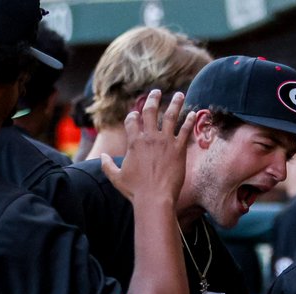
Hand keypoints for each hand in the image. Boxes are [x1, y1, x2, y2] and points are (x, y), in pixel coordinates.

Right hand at [101, 89, 193, 205]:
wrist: (154, 199)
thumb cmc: (135, 190)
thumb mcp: (116, 177)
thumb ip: (107, 165)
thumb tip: (101, 157)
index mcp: (134, 142)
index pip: (132, 120)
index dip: (133, 115)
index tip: (136, 112)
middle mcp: (149, 138)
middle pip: (150, 111)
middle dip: (153, 99)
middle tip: (157, 92)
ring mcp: (165, 142)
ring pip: (171, 116)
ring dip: (175, 103)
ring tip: (180, 94)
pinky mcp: (179, 149)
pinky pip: (185, 131)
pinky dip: (189, 121)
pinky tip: (194, 113)